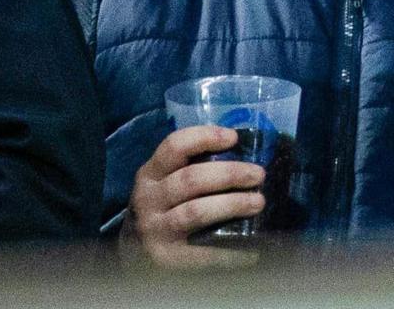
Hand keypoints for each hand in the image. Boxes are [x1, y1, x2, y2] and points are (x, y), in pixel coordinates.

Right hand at [124, 124, 262, 269]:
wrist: (134, 253)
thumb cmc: (162, 208)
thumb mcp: (165, 183)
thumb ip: (193, 167)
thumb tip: (245, 153)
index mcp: (150, 174)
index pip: (174, 146)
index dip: (205, 137)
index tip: (234, 137)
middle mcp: (148, 199)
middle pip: (191, 179)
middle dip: (229, 174)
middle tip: (258, 174)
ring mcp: (155, 229)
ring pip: (196, 211)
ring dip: (232, 204)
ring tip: (258, 202)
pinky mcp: (166, 257)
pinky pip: (202, 251)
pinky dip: (229, 250)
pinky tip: (249, 248)